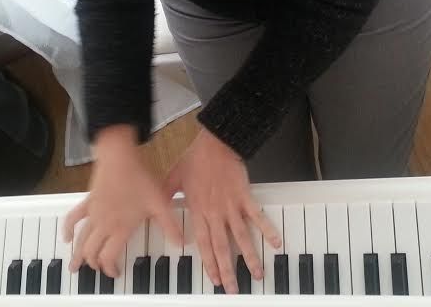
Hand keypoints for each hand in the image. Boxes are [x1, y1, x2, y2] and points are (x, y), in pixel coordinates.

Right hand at [62, 125, 183, 277]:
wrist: (120, 157)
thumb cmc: (139, 178)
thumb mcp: (160, 203)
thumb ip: (170, 226)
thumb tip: (181, 243)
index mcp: (120, 229)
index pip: (109, 257)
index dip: (109, 269)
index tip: (114, 273)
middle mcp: (104, 225)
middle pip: (92, 252)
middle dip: (93, 265)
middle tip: (98, 271)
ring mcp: (94, 214)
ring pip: (81, 240)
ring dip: (78, 254)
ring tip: (74, 266)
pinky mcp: (88, 201)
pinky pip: (73, 218)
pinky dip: (68, 230)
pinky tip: (67, 238)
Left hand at [165, 127, 281, 293]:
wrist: (216, 141)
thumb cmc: (195, 158)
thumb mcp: (174, 178)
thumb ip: (166, 196)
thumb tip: (155, 207)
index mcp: (198, 211)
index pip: (204, 244)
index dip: (210, 264)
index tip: (215, 280)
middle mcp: (215, 213)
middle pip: (222, 247)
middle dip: (228, 270)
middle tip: (234, 289)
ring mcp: (232, 206)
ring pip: (241, 237)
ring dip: (249, 257)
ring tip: (256, 274)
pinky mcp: (245, 196)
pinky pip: (257, 216)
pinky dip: (267, 230)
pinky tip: (275, 243)